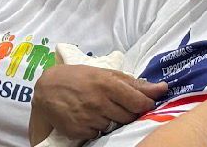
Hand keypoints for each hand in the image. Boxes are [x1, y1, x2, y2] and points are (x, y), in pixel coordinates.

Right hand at [32, 64, 166, 139]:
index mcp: (107, 84)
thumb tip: (161, 88)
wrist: (46, 89)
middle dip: (128, 111)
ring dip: (112, 119)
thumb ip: (133, 82)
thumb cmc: (78, 77)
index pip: (138, 101)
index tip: (144, 103)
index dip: (145, 104)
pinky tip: (89, 116)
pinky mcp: (80, 131)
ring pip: (115, 126)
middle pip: (129, 116)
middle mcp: (99, 102)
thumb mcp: (104, 73)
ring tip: (100, 108)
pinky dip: (97, 127)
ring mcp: (89, 118)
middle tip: (116, 103)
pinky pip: (99, 133)